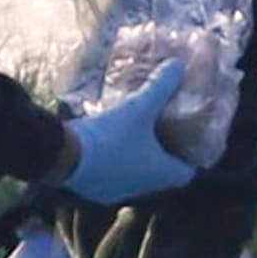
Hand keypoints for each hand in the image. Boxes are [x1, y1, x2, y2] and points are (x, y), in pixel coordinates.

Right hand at [62, 60, 199, 203]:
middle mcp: (141, 189)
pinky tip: (107, 142)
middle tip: (163, 130)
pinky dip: (114, 161)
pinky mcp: (94, 190)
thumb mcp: (138, 107)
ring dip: (137, 158)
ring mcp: (116, 192)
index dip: (191, 157)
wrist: (65, 158)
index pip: (186, 173)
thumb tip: (179, 65)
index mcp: (160, 174)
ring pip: (134, 175)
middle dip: (162, 153)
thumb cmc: (110, 136)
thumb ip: (160, 86)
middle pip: (160, 175)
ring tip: (135, 133)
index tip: (190, 139)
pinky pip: (111, 176)